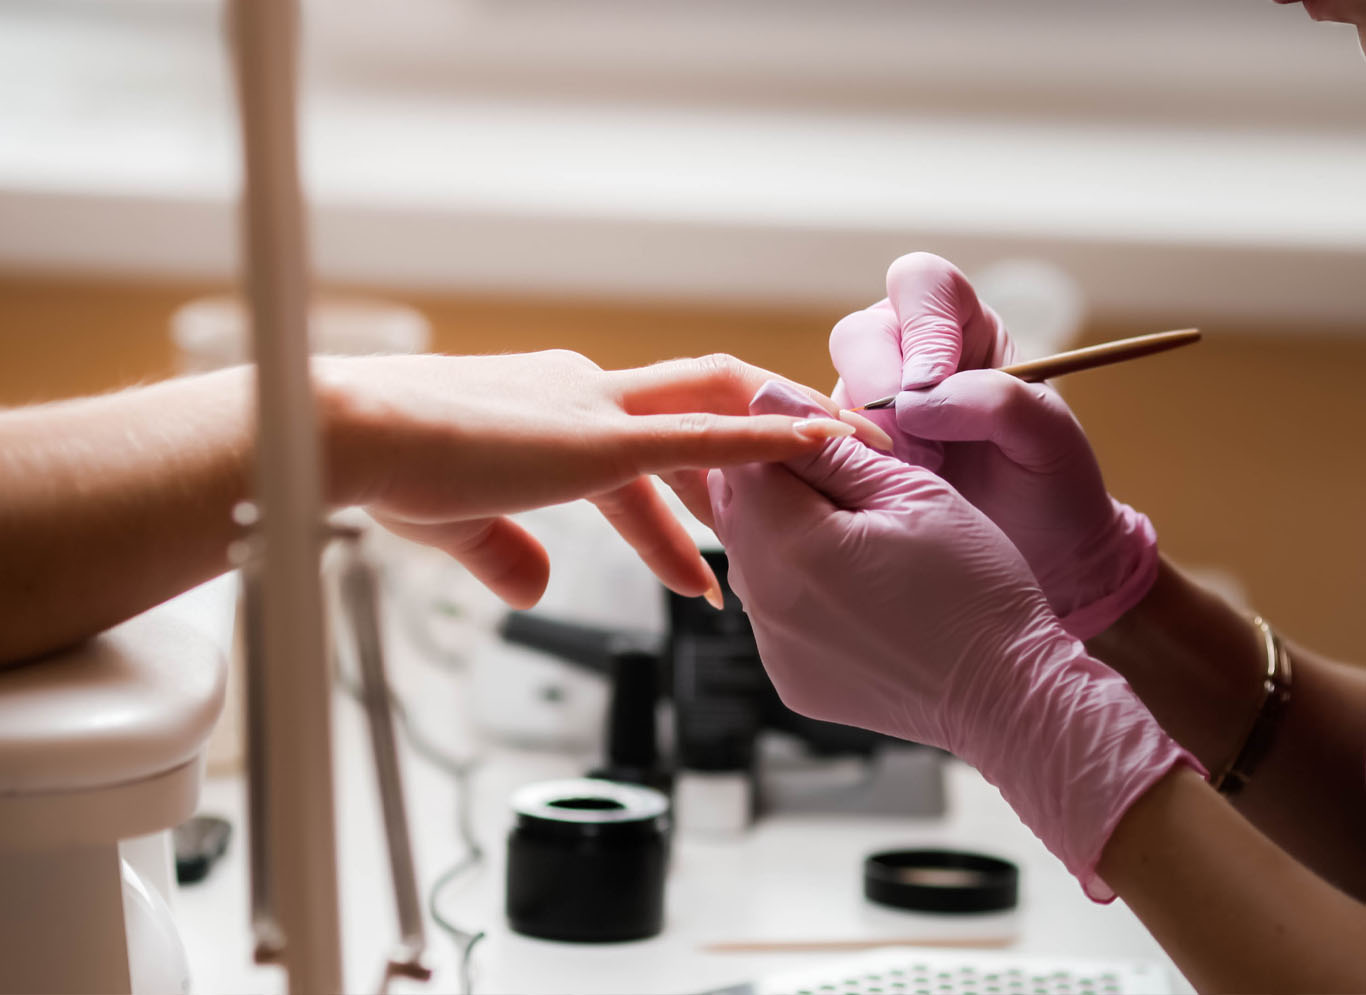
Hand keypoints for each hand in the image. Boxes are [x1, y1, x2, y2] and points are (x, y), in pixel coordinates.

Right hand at [316, 350, 887, 608]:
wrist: (350, 437)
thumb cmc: (390, 470)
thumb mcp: (460, 521)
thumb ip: (507, 553)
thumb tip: (540, 590)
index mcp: (553, 412)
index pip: (640, 459)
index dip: (677, 517)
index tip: (702, 571)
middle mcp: (585, 394)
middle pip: (702, 403)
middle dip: (762, 442)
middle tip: (823, 479)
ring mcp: (597, 408)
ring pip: (720, 403)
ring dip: (786, 433)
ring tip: (853, 464)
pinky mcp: (601, 437)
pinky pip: (711, 433)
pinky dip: (775, 437)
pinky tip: (828, 443)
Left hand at [708, 381, 1197, 897]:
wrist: (1007, 693)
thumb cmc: (975, 587)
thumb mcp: (912, 492)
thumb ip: (830, 446)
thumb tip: (768, 401)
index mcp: (792, 544)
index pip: (745, 458)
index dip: (787, 436)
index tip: (835, 441)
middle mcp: (765, 600)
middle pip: (737, 509)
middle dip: (780, 483)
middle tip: (848, 483)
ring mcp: (773, 645)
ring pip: (752, 558)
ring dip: (788, 534)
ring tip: (861, 538)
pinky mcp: (789, 676)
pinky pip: (772, 611)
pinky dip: (799, 589)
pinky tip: (857, 590)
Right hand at [829, 253, 1156, 638]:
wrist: (1036, 559)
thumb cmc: (1050, 489)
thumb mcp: (1049, 440)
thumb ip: (998, 402)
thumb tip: (915, 399)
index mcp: (963, 329)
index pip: (923, 285)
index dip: (920, 327)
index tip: (932, 385)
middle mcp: (906, 354)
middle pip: (860, 335)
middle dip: (881, 392)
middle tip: (922, 453)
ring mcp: (865, 403)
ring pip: (825, 387)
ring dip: (860, 438)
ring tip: (910, 479)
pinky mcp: (839, 450)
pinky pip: (810, 440)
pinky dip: (836, 466)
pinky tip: (876, 495)